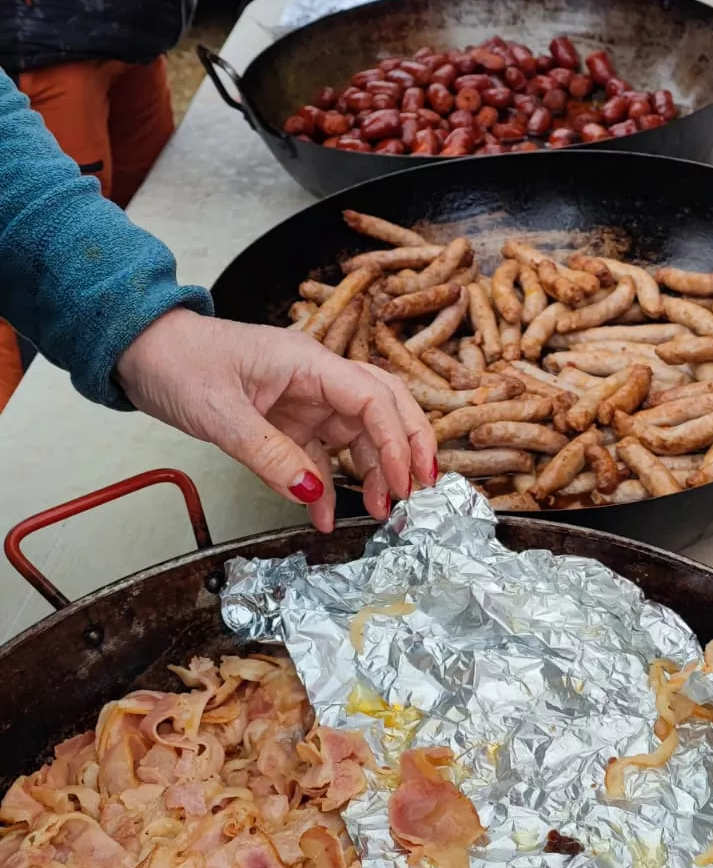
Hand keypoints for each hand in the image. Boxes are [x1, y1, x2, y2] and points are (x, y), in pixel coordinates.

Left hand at [116, 309, 437, 530]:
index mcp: (308, 362)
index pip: (373, 397)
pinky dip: (326, 486)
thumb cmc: (177, 362)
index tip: (404, 481)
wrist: (141, 352)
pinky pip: (320, 455)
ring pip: (359, 435)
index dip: (397, 440)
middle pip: (383, 409)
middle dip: (407, 449)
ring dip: (373, 472)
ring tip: (378, 511)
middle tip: (416, 493)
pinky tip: (326, 515)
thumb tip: (313, 495)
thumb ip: (269, 455)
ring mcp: (304, 400)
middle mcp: (316, 378)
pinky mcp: (287, 421)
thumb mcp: (220, 414)